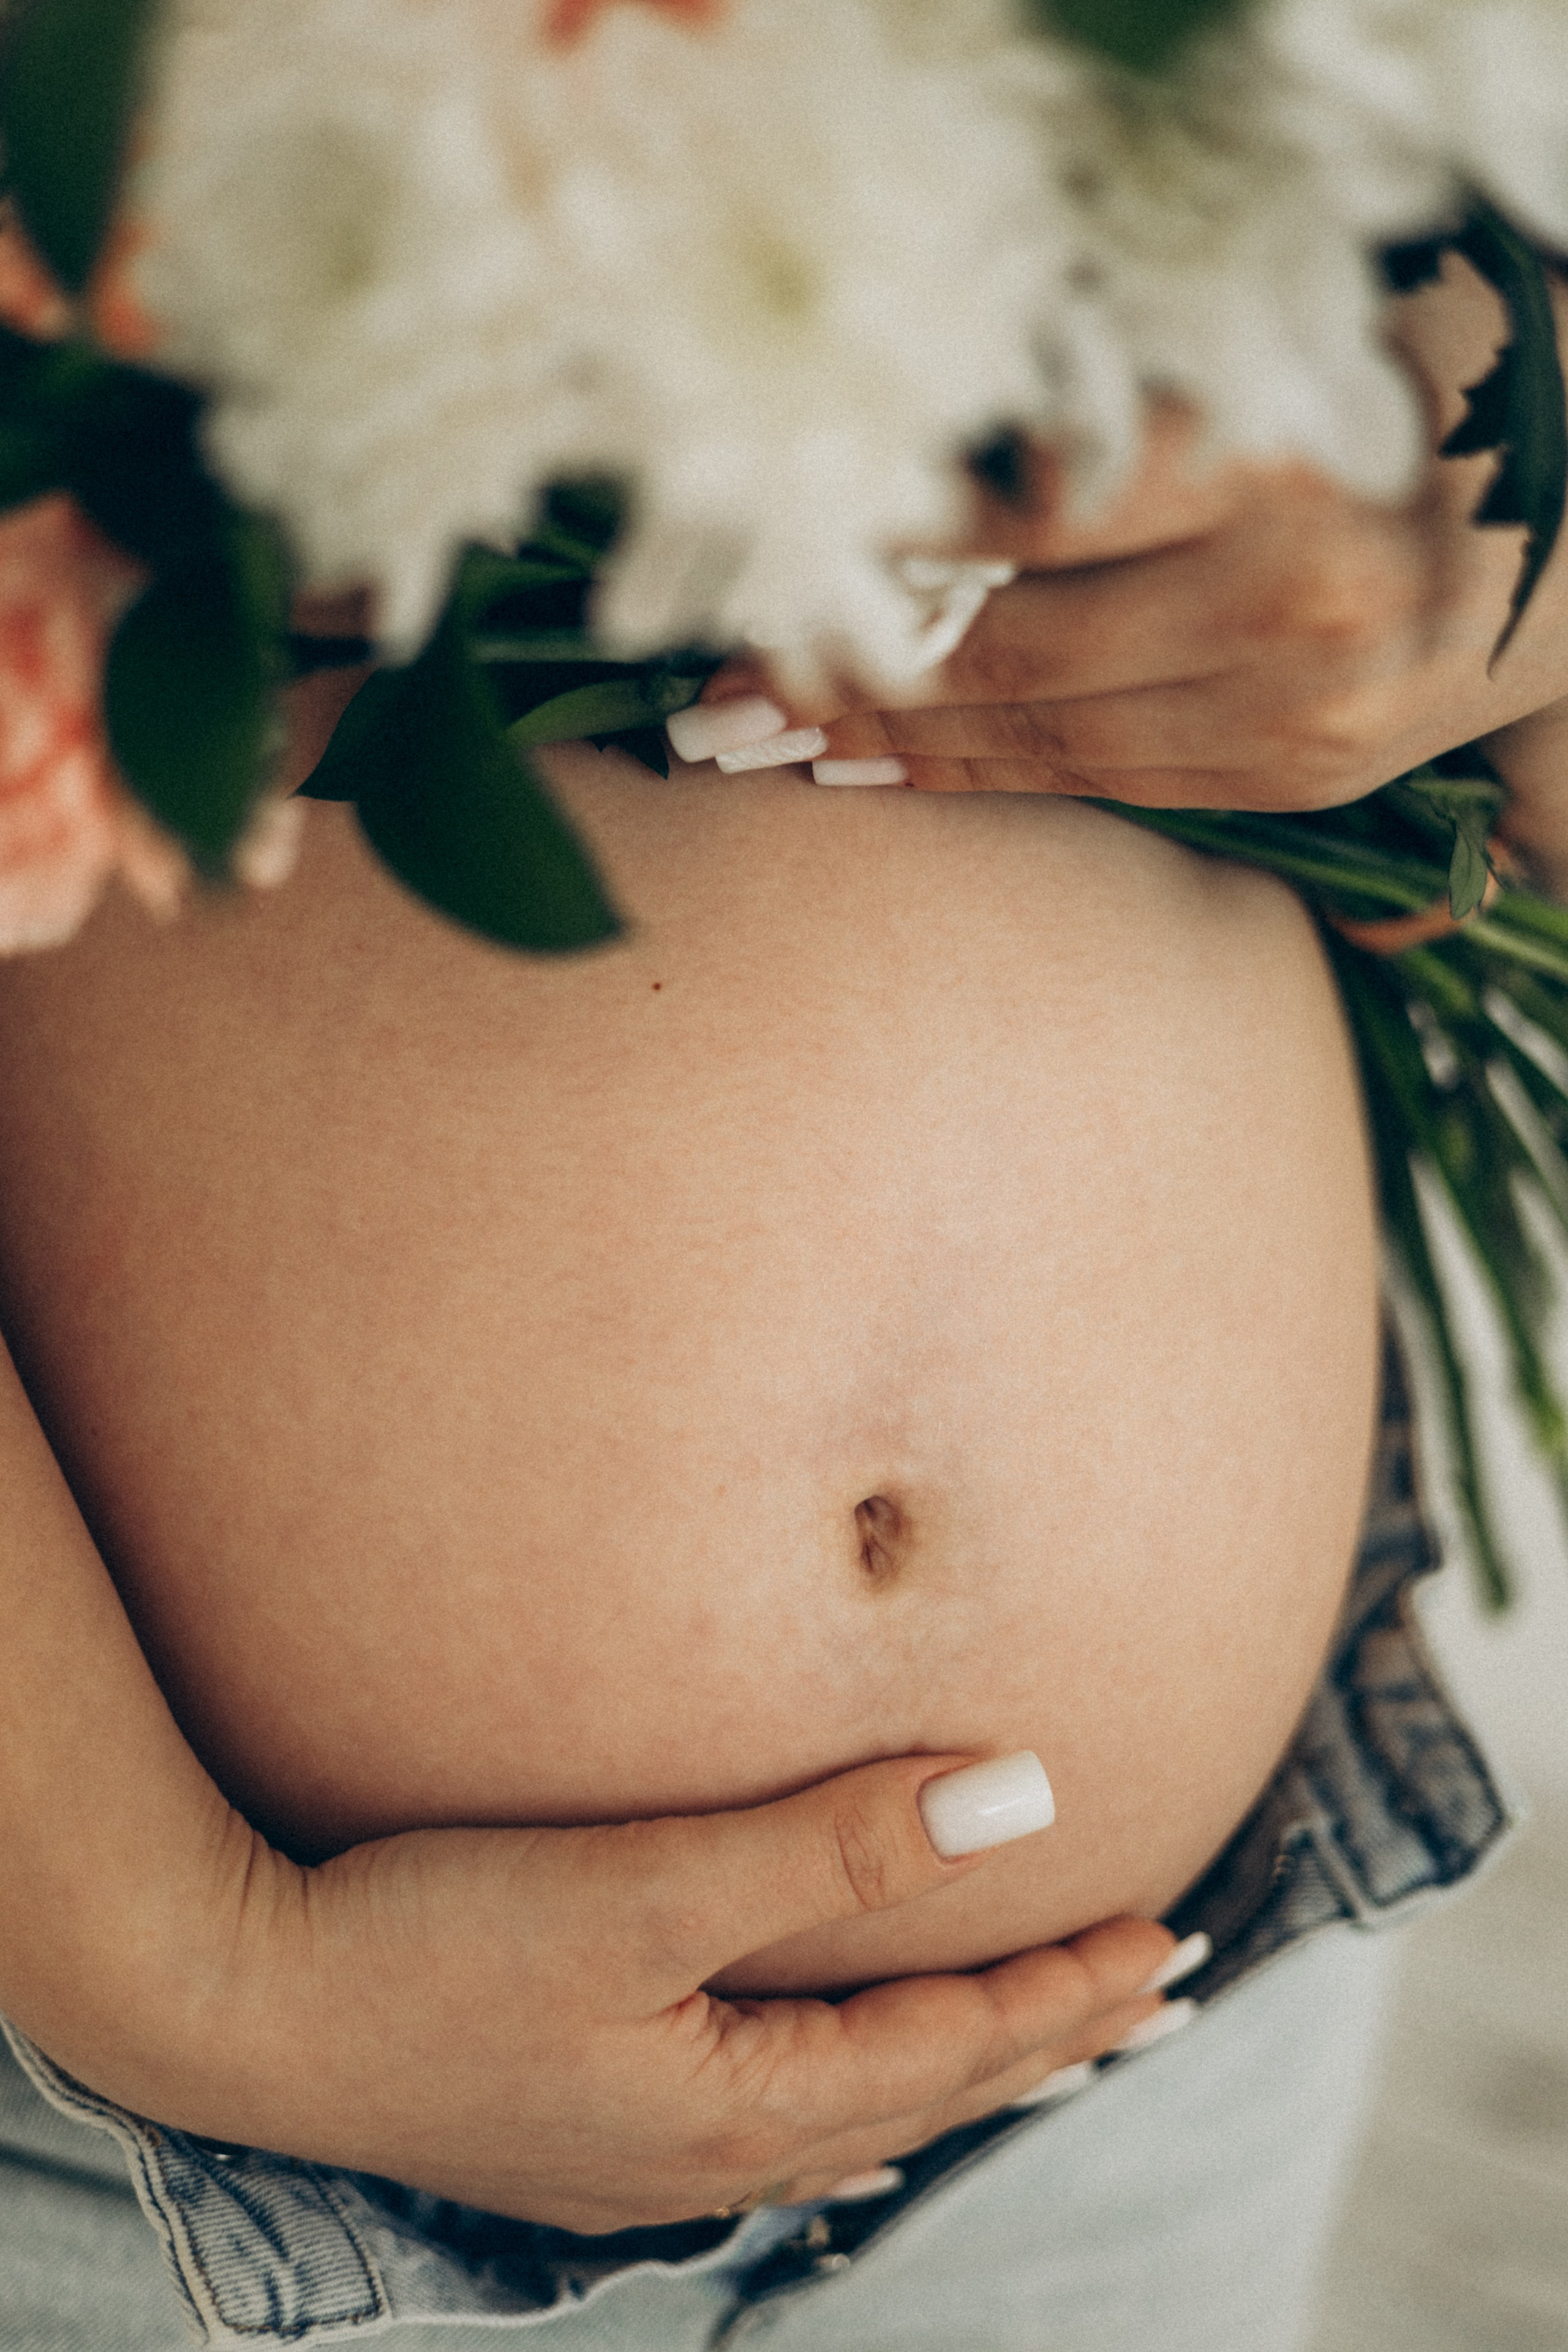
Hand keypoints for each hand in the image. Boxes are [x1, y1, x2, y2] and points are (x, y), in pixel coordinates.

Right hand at [172, 1755, 1175, 2233]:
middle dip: (1042, 2042)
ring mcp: (643, 2148)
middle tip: (1145, 2000)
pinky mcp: (585, 2116)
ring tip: (1031, 2042)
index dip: (1066, 1994)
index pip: (952, 2050)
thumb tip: (1013, 1798)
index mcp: (743, 2104)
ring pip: (851, 2110)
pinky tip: (841, 2091)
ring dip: (953, 2066)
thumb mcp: (646, 1886)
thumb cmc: (436, 1945)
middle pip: (921, 2094)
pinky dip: (851, 2084)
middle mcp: (709, 2150)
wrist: (245, 2007)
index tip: (1163, 1938)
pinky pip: (773, 2114)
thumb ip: (827, 1845)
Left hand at [697, 256, 1567, 814]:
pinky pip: (1106, 781)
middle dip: (846, 680)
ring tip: (771, 748)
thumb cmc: (1404, 400)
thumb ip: (1105, 435)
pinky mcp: (1300, 771)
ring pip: (1042, 736)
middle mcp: (1283, 603)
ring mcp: (1294, 709)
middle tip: (720, 703)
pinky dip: (985, 780)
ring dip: (890, 747)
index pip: (1012, 527)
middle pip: (1006, 652)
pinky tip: (890, 775)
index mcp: (1263, 470)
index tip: (755, 582)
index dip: (869, 565)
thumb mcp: (1259, 368)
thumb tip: (907, 498)